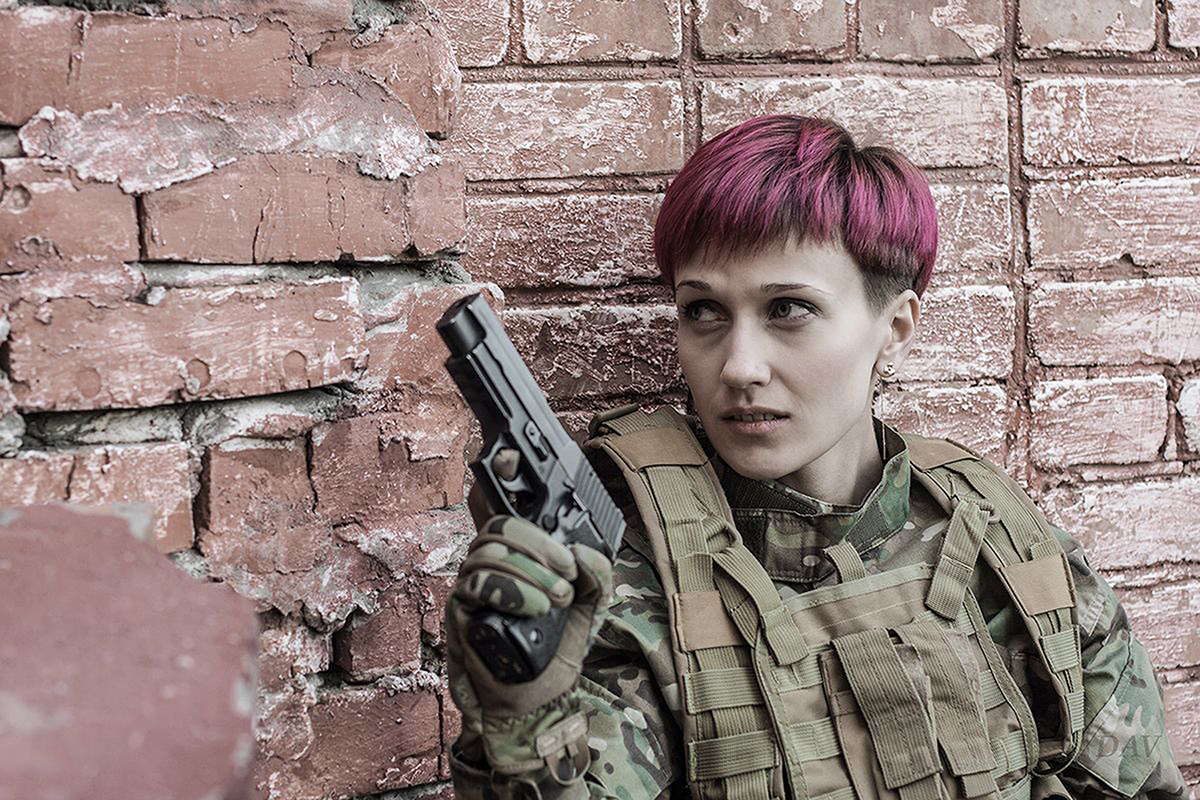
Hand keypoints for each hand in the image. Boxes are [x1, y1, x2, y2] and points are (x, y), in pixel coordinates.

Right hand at [446, 452, 612, 779]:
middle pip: (498, 523)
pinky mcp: (461, 613)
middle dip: (539, 542)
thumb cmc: (556, 649)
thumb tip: (585, 552)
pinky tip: (539, 608)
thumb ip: (597, 575)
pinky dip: (514, 591)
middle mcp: (489, 563)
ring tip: (558, 597)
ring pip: (487, 552)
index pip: (502, 504)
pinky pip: (477, 587)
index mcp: (517, 553)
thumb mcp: (590, 606)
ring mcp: (471, 586)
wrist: (537, 703)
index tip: (509, 457)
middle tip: (567, 572)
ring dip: (531, 571)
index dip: (498, 475)